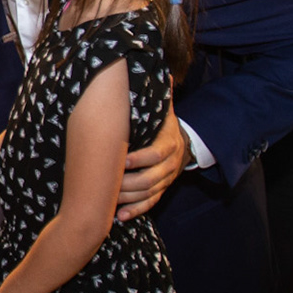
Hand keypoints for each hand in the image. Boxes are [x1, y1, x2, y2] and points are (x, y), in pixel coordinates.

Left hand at [117, 105, 185, 220]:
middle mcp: (169, 165)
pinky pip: (150, 204)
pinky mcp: (161, 190)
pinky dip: (135, 211)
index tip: (122, 160)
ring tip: (108, 200)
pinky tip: (119, 216)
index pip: (155, 155)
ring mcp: (166, 180)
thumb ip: (158, 99)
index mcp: (168, 145)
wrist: (185, 145)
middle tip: (107, 183)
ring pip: (148, 194)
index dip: (139, 159)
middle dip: (127, 183)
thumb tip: (161, 76)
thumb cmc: (162, 126)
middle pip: (150, 179)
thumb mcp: (162, 112)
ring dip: (128, 199)